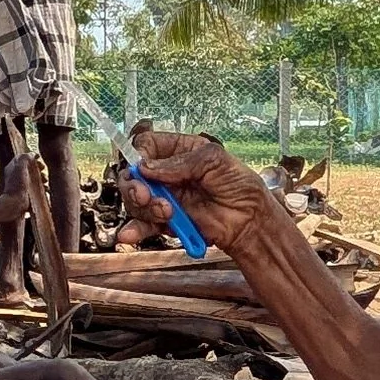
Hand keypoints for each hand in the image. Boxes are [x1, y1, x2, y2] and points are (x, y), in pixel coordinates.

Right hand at [126, 128, 278, 259]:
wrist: (250, 221)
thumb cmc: (240, 186)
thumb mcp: (216, 161)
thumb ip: (181, 162)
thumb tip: (147, 167)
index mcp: (179, 151)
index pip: (146, 145)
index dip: (138, 154)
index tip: (142, 165)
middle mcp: (167, 173)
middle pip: (134, 174)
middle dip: (135, 186)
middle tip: (145, 195)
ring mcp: (165, 198)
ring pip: (136, 200)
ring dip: (145, 208)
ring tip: (167, 213)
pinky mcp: (167, 221)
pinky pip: (143, 225)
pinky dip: (134, 230)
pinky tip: (129, 235)